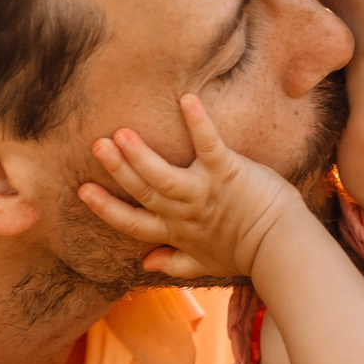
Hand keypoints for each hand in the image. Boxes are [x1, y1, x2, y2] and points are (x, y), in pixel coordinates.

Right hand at [77, 93, 306, 280]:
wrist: (281, 248)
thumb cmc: (244, 254)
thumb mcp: (203, 264)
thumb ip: (172, 263)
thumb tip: (143, 263)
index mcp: (175, 231)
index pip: (132, 222)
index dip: (106, 208)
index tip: (82, 190)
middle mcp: (184, 212)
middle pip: (143, 191)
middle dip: (117, 170)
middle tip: (96, 146)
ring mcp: (203, 191)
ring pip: (163, 174)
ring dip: (141, 155)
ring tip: (120, 133)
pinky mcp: (227, 171)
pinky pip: (209, 144)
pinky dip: (198, 122)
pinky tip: (186, 99)